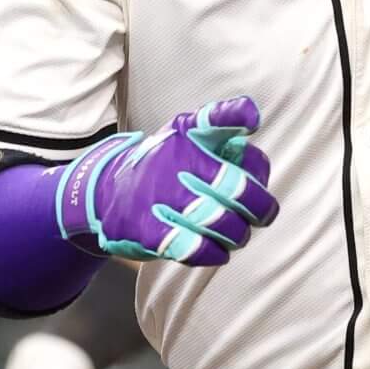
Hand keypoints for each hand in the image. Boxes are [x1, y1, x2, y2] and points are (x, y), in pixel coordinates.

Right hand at [56, 96, 279, 264]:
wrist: (106, 192)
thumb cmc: (166, 164)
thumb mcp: (189, 134)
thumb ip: (228, 139)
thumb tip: (258, 164)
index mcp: (189, 133)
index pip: (215, 118)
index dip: (235, 115)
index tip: (252, 121)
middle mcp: (174, 159)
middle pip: (234, 187)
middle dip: (258, 207)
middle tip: (263, 215)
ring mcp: (159, 195)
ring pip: (219, 221)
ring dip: (238, 233)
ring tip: (239, 234)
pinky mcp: (148, 230)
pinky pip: (192, 247)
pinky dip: (213, 252)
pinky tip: (219, 251)